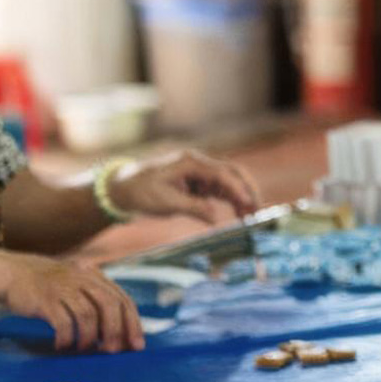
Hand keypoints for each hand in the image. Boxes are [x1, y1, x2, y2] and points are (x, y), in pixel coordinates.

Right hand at [0, 252, 144, 352]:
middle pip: (108, 305)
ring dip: (89, 337)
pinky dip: (67, 338)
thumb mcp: (77, 285)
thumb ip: (97, 302)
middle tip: (112, 351)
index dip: (132, 323)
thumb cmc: (50, 288)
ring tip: (83, 349)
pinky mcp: (44, 298)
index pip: (122, 299)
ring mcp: (63, 286)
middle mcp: (82, 278)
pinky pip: (62, 322)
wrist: (12, 274)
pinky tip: (62, 345)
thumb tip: (120, 335)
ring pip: (87, 314)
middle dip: (115, 331)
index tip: (136, 346)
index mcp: (95, 276)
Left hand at [108, 150, 261, 224]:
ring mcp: (199, 173)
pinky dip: (230, 200)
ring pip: (228, 182)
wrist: (123, 188)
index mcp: (190, 163)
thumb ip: (193, 208)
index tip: (249, 204)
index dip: (237, 189)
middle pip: (231, 172)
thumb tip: (216, 219)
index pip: (221, 173)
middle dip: (247, 189)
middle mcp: (198, 164)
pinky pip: (220, 190)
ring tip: (249, 216)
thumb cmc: (141, 192)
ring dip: (241, 196)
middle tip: (257, 208)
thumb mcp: (166, 202)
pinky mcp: (197, 183)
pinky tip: (237, 214)